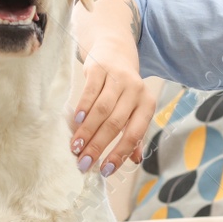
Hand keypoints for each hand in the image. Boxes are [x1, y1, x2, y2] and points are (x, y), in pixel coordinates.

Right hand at [70, 39, 154, 176]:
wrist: (115, 50)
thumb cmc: (124, 89)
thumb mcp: (134, 109)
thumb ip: (135, 135)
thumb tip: (135, 161)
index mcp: (147, 104)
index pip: (134, 135)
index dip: (119, 154)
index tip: (104, 171)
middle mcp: (136, 91)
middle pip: (115, 124)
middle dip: (98, 146)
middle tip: (83, 163)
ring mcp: (118, 78)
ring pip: (101, 110)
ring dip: (87, 131)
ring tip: (75, 147)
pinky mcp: (100, 68)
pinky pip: (91, 92)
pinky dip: (83, 108)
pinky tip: (75, 123)